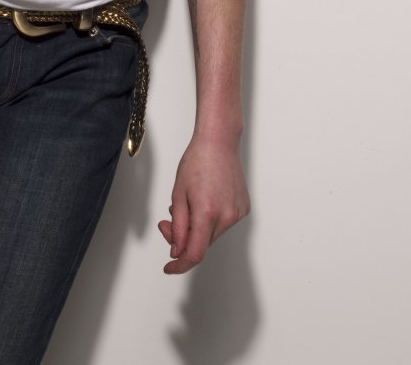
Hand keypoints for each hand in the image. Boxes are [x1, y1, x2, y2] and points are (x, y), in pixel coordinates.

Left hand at [157, 133, 249, 273]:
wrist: (219, 142)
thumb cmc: (197, 161)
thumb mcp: (178, 194)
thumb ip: (177, 227)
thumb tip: (177, 251)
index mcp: (207, 213)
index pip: (194, 254)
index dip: (180, 265)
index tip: (169, 267)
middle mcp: (226, 217)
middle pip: (202, 243)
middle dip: (183, 238)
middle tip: (167, 221)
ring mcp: (238, 213)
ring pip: (212, 234)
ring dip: (197, 227)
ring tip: (189, 203)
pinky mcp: (244, 208)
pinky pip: (223, 223)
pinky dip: (211, 219)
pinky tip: (205, 198)